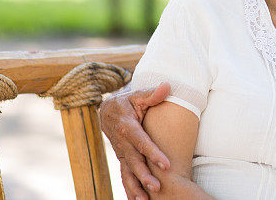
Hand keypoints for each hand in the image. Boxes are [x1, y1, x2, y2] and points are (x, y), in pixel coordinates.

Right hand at [99, 83, 170, 199]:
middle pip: (134, 161)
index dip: (153, 153)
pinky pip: (124, 175)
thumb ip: (153, 93)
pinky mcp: (121, 158)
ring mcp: (120, 152)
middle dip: (144, 175)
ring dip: (135, 186)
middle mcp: (122, 142)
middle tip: (156, 187)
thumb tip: (168, 86)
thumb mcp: (139, 95)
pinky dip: (129, 188)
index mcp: (127, 126)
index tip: (166, 164)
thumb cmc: (128, 102)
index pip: (141, 142)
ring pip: (127, 171)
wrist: (107, 110)